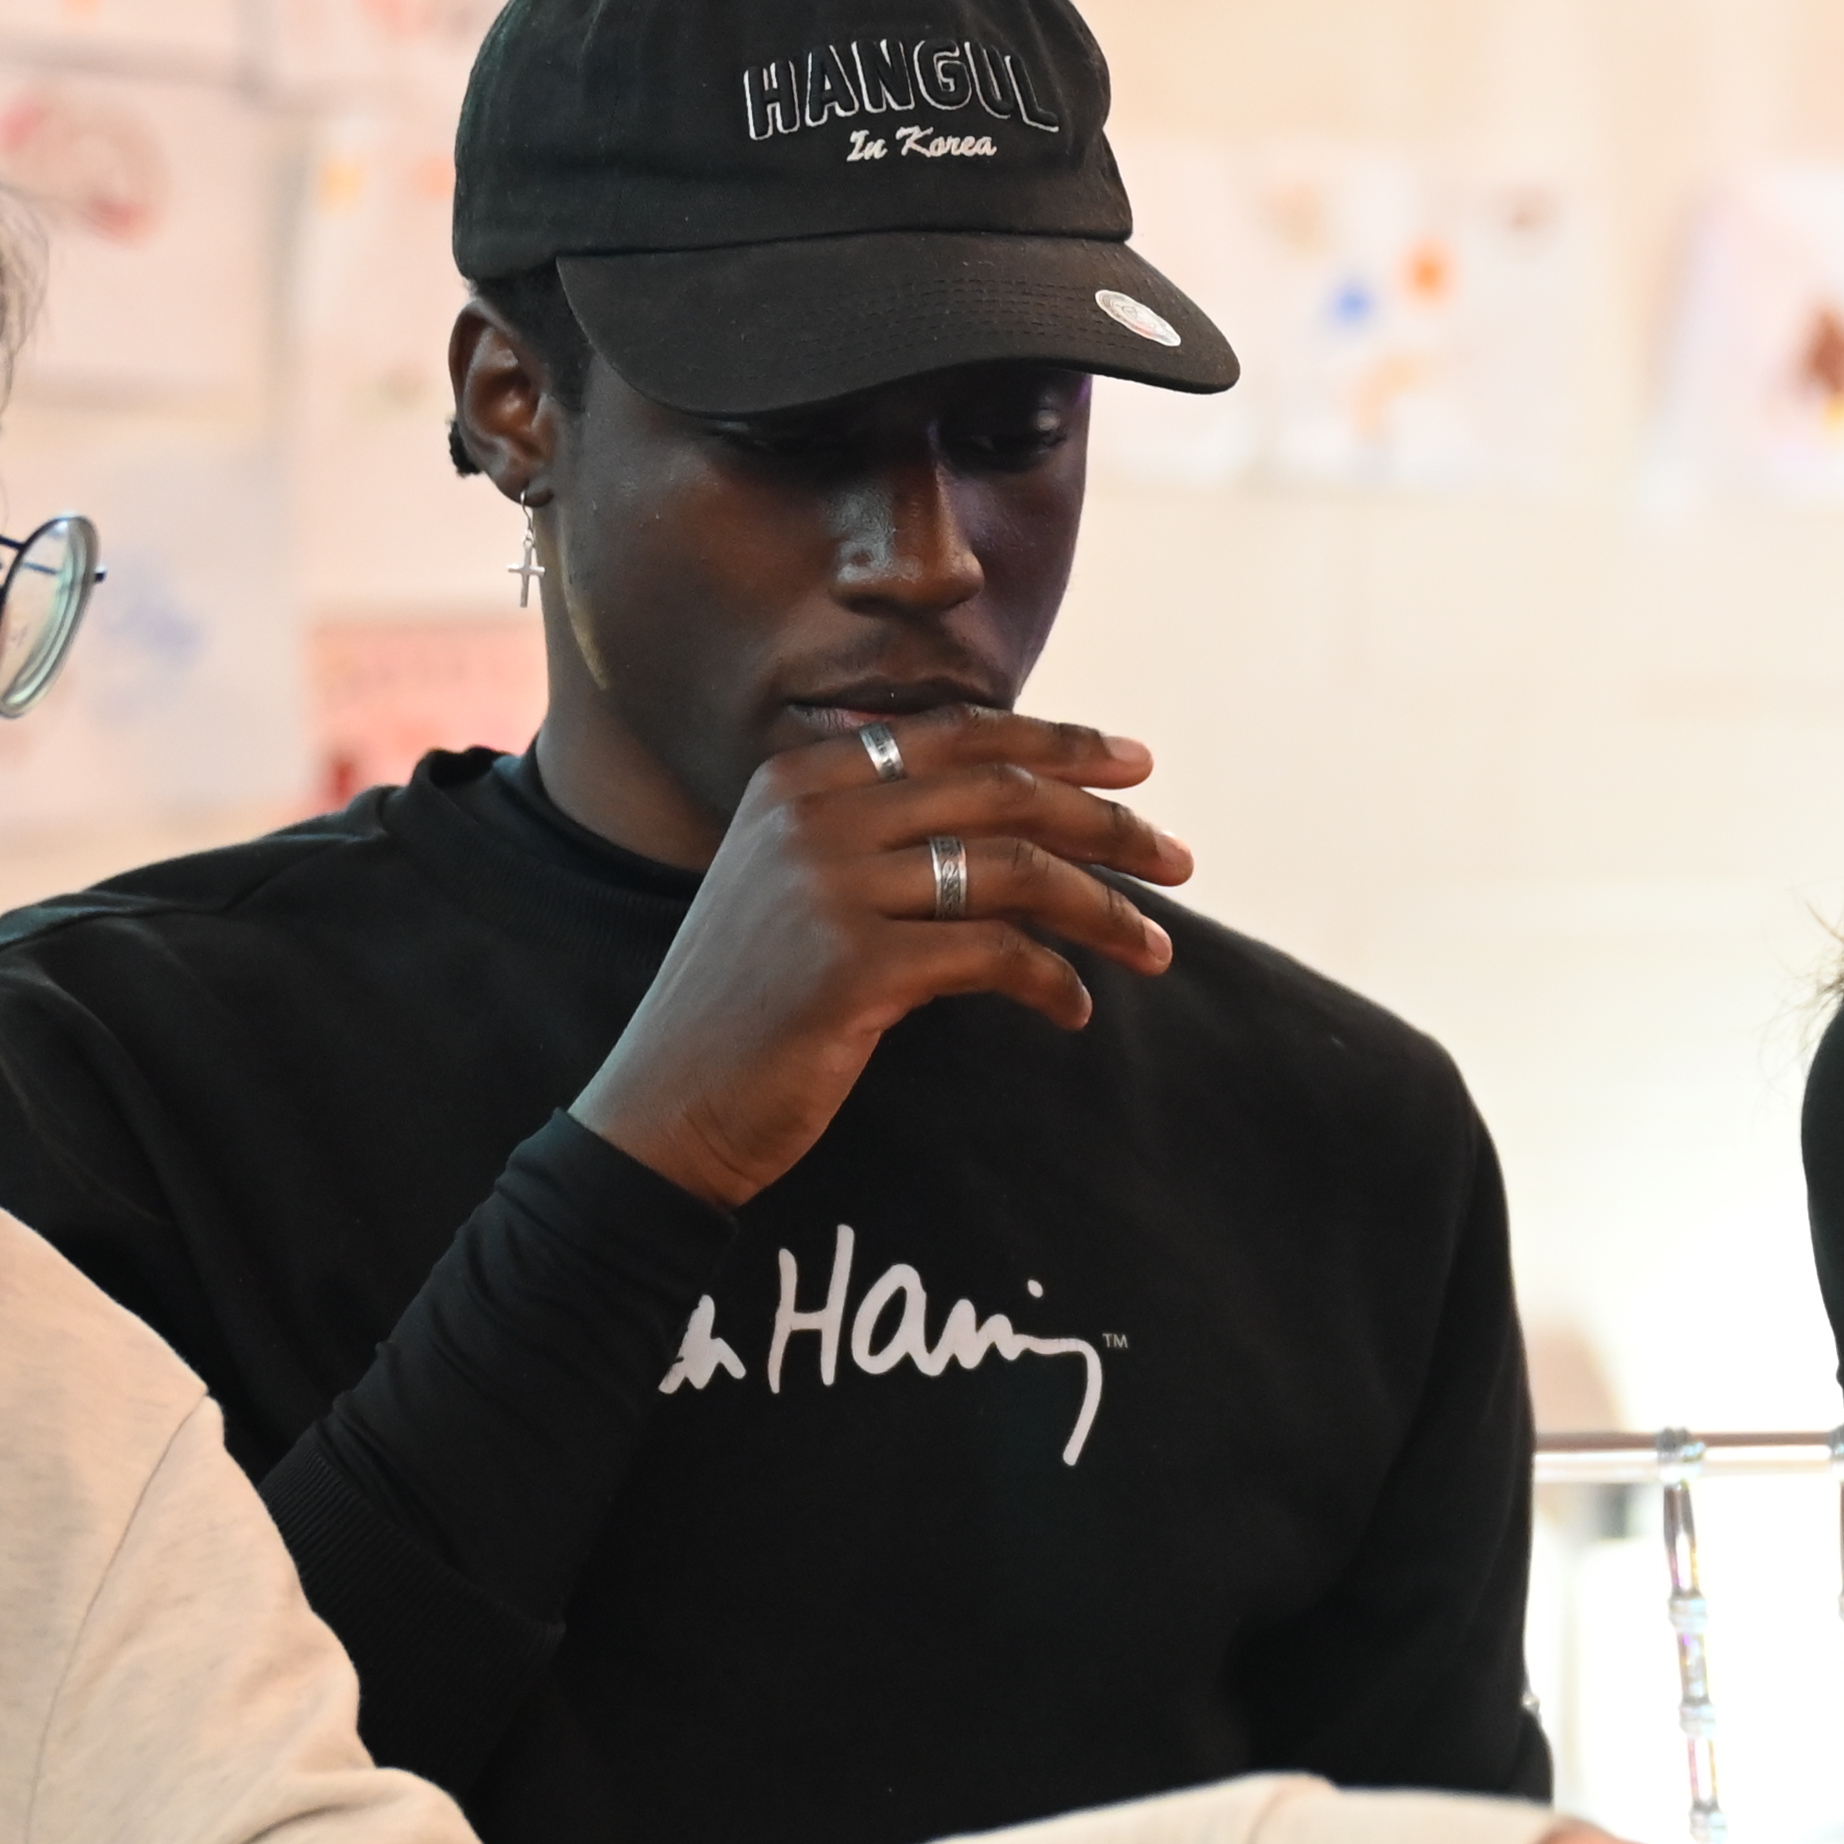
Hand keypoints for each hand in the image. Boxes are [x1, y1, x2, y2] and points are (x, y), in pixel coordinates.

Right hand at [570, 708, 1185, 1210]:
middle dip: (1108, 822)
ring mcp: (826, 885)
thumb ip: (886, 842)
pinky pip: (994, 955)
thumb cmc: (749, 1010)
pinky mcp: (851, 965)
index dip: (1060, 743)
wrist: (663, 1109)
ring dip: (1102, 909)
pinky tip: (1073, 1010)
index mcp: (799, 779)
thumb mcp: (803, 894)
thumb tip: (1022, 830)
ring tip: (1157, 948)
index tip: (1138, 765)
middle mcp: (811, 814)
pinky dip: (1050, 981)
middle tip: (1180, 861)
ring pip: (1012, 870)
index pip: (960, 734)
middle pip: (1001, 791)